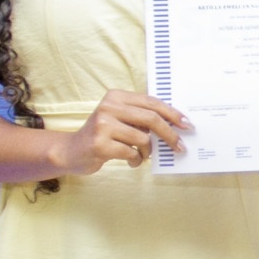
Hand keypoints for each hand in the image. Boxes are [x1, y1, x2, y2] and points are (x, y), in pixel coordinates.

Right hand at [45, 89, 189, 174]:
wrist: (72, 151)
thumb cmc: (102, 136)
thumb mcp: (119, 119)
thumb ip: (140, 118)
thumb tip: (174, 126)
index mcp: (116, 96)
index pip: (151, 102)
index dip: (172, 114)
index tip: (187, 124)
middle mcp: (109, 107)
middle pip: (151, 119)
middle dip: (170, 135)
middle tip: (180, 147)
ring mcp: (103, 125)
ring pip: (143, 139)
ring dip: (147, 152)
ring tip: (141, 156)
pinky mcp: (100, 144)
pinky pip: (131, 153)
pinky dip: (136, 160)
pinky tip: (131, 161)